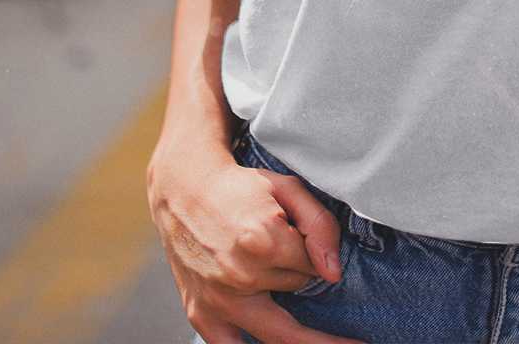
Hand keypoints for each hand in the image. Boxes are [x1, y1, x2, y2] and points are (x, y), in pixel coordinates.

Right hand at [150, 150, 362, 343]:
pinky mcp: (199, 315)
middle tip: (309, 274)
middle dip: (305, 275)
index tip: (307, 243)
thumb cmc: (242, 189)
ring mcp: (217, 301)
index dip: (315, 254)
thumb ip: (320, 225)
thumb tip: (333, 274)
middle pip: (297, 291)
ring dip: (292, 315)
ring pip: (277, 326)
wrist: (185, 191)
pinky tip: (281, 343)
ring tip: (319, 329)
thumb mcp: (288, 188)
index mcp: (264, 240)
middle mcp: (240, 276)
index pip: (312, 266)